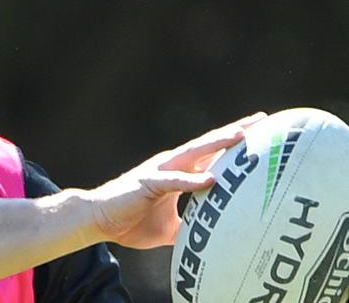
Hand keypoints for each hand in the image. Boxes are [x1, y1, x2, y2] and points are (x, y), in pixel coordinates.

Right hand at [87, 112, 266, 248]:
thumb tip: (211, 242)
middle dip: (235, 131)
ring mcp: (160, 171)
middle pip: (208, 144)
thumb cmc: (131, 221)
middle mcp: (172, 165)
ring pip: (193, 153)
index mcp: (178, 172)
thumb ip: (190, 226)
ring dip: (217, 144)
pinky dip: (191, 181)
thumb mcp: (170, 228)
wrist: (99, 220)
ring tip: (241, 136)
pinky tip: (210, 181)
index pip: (212, 154)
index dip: (235, 142)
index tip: (261, 131)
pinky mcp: (147, 183)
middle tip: (262, 119)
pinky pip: (173, 182)